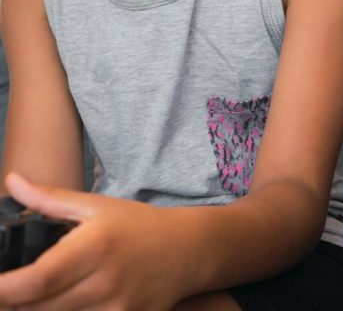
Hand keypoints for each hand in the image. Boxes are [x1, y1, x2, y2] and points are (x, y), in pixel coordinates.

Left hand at [0, 172, 183, 310]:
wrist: (187, 250)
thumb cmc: (137, 225)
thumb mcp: (95, 206)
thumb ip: (48, 199)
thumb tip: (11, 182)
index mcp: (95, 246)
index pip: (38, 279)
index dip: (3, 289)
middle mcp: (104, 281)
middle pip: (37, 309)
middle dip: (13, 301)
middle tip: (11, 284)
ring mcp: (115, 310)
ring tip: (39, 292)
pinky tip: (64, 303)